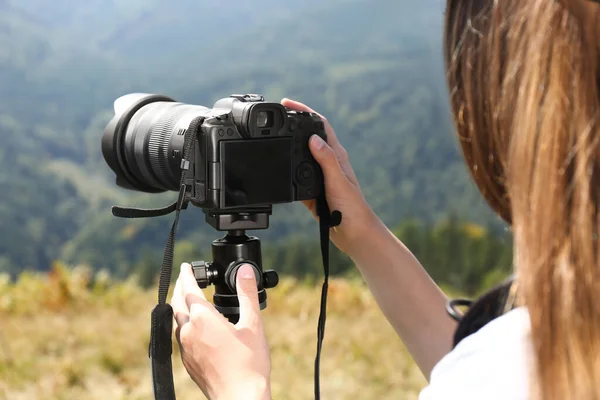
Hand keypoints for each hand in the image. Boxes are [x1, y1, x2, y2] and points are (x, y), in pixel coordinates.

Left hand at [172, 263, 270, 399]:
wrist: (240, 398)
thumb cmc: (249, 364)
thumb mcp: (253, 324)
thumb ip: (247, 294)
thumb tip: (244, 270)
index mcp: (203, 319)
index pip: (189, 289)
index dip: (187, 275)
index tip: (187, 266)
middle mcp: (188, 332)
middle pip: (177, 302)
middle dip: (181, 287)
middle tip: (186, 277)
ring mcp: (185, 348)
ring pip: (176, 319)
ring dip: (180, 304)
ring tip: (187, 298)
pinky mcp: (187, 362)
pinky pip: (179, 335)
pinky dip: (184, 322)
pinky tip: (194, 326)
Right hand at [282, 98, 379, 255]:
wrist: (355, 234)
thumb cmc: (354, 208)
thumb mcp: (338, 181)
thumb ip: (326, 160)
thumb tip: (313, 139)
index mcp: (337, 155)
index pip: (320, 125)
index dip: (305, 111)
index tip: (288, 104)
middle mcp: (328, 163)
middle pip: (308, 137)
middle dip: (294, 124)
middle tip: (276, 117)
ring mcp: (320, 177)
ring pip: (301, 156)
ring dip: (289, 146)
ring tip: (273, 138)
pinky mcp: (312, 191)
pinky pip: (296, 178)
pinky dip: (287, 172)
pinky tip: (278, 170)